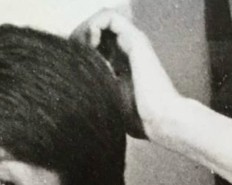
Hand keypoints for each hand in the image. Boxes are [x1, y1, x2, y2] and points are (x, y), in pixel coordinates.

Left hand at [71, 9, 180, 139]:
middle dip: (78, 38)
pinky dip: (94, 25)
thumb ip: (94, 94)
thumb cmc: (137, 120)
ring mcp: (131, 43)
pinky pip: (110, 17)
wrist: (160, 119)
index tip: (71, 65)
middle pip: (95, 30)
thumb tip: (70, 95)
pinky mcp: (135, 40)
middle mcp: (125, 50)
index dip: (77, 49)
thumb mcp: (107, 106)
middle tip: (74, 56)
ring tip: (83, 50)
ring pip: (101, 20)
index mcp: (118, 65)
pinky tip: (91, 44)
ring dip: (85, 30)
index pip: (93, 45)